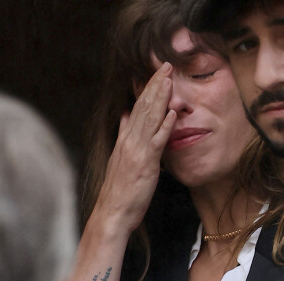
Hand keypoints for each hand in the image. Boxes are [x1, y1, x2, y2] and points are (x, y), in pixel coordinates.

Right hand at [95, 62, 176, 234]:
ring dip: (160, 97)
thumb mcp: (121, 160)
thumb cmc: (119, 192)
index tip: (157, 73)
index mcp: (125, 140)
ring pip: (149, 118)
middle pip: (143, 107)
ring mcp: (137, 151)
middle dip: (155, 84)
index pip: (137, 108)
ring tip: (169, 77)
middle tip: (166, 64)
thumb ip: (125, 137)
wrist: (112, 213)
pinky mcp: (145, 164)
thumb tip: (125, 117)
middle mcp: (129, 141)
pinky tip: (172, 112)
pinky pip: (156, 141)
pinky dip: (164, 125)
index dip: (148, 89)